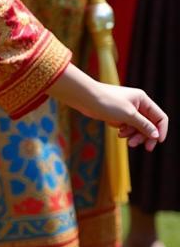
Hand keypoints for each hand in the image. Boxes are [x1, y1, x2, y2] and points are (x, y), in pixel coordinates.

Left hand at [52, 64, 167, 150]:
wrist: (84, 98)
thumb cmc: (107, 102)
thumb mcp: (129, 115)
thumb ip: (144, 126)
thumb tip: (156, 135)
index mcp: (143, 100)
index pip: (160, 117)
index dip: (161, 130)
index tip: (157, 142)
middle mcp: (137, 104)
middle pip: (150, 124)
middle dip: (147, 136)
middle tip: (145, 148)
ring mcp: (127, 110)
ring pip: (138, 127)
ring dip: (135, 135)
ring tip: (127, 141)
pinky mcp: (118, 115)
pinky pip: (128, 127)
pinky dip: (126, 132)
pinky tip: (119, 134)